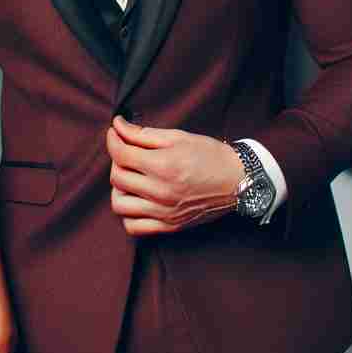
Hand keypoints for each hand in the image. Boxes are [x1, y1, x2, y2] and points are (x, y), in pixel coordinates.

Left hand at [105, 115, 239, 235]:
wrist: (238, 181)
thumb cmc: (210, 156)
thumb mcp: (178, 137)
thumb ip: (143, 134)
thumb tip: (118, 126)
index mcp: (164, 166)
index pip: (121, 154)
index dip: (113, 139)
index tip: (115, 133)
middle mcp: (161, 192)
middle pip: (117, 178)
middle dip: (117, 161)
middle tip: (128, 153)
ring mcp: (164, 212)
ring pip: (119, 204)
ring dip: (119, 189)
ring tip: (131, 179)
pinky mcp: (169, 226)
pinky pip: (133, 227)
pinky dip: (128, 214)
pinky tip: (137, 200)